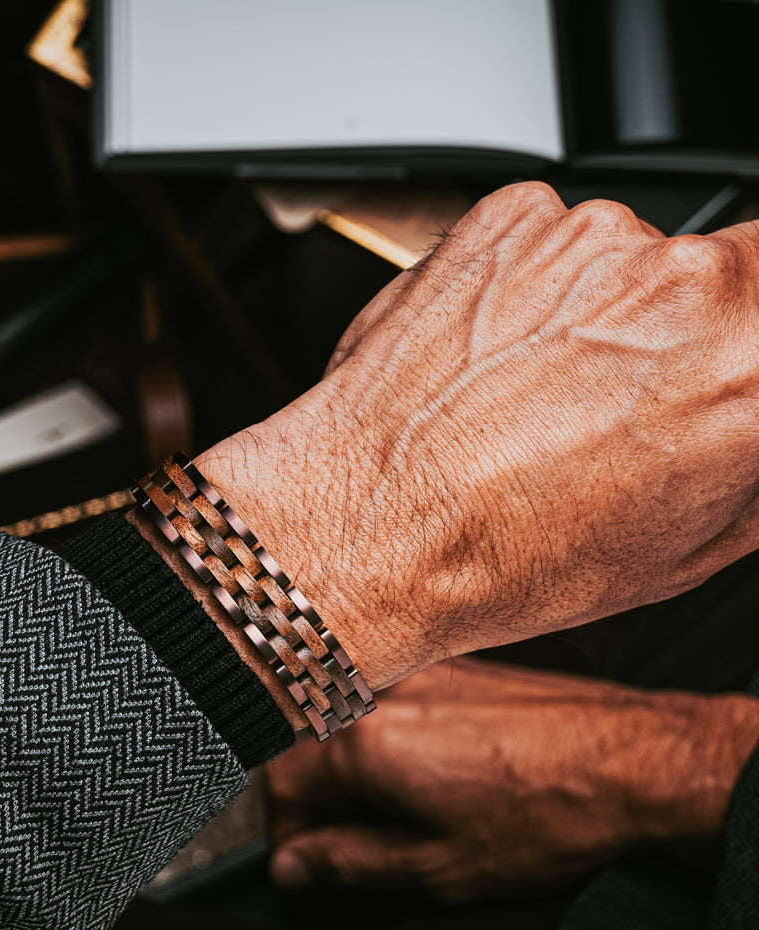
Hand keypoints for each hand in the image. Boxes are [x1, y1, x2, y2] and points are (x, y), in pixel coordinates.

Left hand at [196, 183, 758, 691]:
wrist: (363, 524)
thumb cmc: (497, 555)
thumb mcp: (684, 550)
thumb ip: (753, 468)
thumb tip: (755, 431)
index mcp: (745, 366)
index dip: (756, 342)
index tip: (733, 370)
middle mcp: (673, 283)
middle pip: (723, 272)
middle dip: (689, 329)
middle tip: (632, 398)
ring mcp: (580, 240)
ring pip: (630, 259)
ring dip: (602, 313)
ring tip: (537, 396)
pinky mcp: (505, 221)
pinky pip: (546, 242)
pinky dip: (530, 289)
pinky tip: (494, 362)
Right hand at [266, 657, 758, 902]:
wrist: (629, 757)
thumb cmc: (544, 811)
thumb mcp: (437, 866)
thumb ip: (349, 864)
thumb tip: (294, 866)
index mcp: (363, 739)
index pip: (277, 784)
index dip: (282, 834)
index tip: (299, 864)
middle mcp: (379, 690)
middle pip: (305, 746)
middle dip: (312, 801)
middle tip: (341, 847)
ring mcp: (413, 671)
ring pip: (343, 721)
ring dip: (346, 770)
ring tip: (388, 812)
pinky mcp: (445, 665)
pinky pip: (384, 700)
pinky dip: (382, 740)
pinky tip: (423, 772)